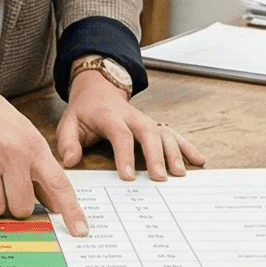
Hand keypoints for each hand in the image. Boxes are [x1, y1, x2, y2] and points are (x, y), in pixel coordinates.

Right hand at [0, 76, 90, 233]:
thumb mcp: (27, 139)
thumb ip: (41, 173)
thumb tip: (56, 207)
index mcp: (35, 147)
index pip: (59, 184)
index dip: (71, 210)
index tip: (81, 231)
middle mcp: (13, 151)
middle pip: (22, 208)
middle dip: (15, 205)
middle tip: (7, 187)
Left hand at [55, 71, 204, 181]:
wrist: (98, 89)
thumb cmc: (84, 111)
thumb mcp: (68, 122)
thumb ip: (67, 141)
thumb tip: (70, 161)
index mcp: (110, 115)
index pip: (120, 134)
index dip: (124, 154)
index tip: (128, 176)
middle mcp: (132, 116)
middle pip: (148, 132)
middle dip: (155, 155)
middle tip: (159, 178)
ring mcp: (145, 120)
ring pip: (164, 132)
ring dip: (174, 152)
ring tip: (179, 174)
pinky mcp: (154, 125)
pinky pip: (173, 134)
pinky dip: (186, 146)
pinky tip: (198, 160)